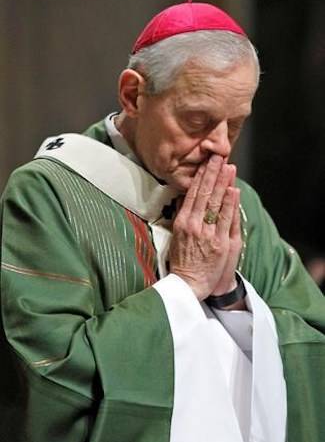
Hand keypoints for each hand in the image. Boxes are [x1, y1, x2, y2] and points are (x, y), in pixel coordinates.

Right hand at [169, 155, 241, 301]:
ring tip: (229, 166)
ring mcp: (207, 233)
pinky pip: (226, 219)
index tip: (206, 162)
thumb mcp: (177, 237)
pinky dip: (230, 203)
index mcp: (182, 222)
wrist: (189, 285)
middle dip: (213, 173)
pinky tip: (233, 190)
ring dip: (223, 183)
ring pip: (215, 203)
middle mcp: (193, 225)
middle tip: (218, 156)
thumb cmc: (183, 261)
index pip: (192, 194)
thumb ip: (184, 217)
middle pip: (204, 194)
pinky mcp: (220, 243)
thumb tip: (187, 198)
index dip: (201, 176)